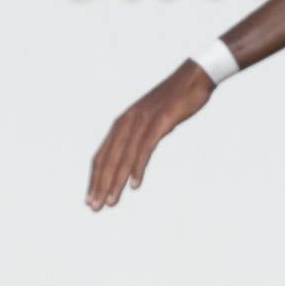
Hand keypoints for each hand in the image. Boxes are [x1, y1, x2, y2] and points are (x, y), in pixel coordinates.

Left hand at [87, 62, 216, 210]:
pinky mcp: (160, 121)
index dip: (95, 178)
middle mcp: (127, 122)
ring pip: (124, 157)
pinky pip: (145, 148)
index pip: (102, 156)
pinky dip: (138, 167)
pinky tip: (135, 184)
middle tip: (95, 207)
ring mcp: (143, 121)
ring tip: (111, 201)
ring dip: (116, 181)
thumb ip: (139, 137)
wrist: (194, 78)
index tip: (90, 199)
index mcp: (122, 123)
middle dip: (100, 185)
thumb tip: (132, 157)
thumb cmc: (173, 102)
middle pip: (109, 159)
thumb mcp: (151, 121)